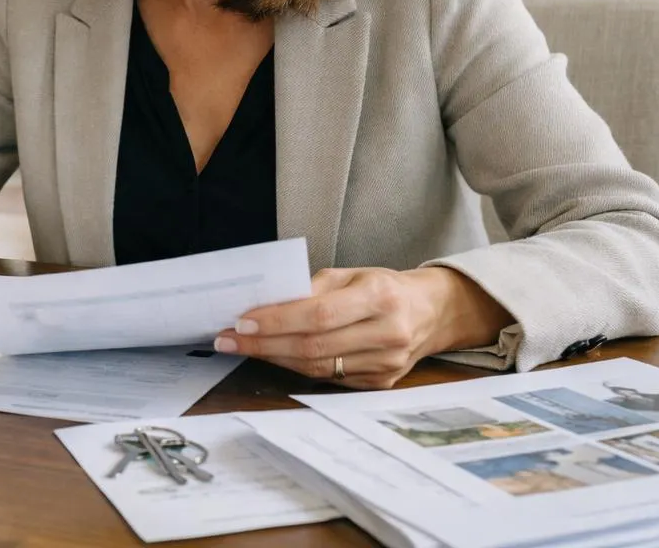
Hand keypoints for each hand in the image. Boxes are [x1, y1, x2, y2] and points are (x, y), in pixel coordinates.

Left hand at [214, 266, 511, 389]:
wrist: (430, 313)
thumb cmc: (383, 287)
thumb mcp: (351, 274)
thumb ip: (312, 288)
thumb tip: (266, 305)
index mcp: (380, 297)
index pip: (318, 315)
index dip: (276, 321)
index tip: (241, 321)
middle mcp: (387, 333)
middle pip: (313, 347)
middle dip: (263, 344)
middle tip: (227, 339)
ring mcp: (386, 364)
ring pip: (317, 368)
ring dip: (273, 358)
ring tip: (243, 347)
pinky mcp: (381, 384)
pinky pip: (328, 379)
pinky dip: (296, 368)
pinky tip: (274, 356)